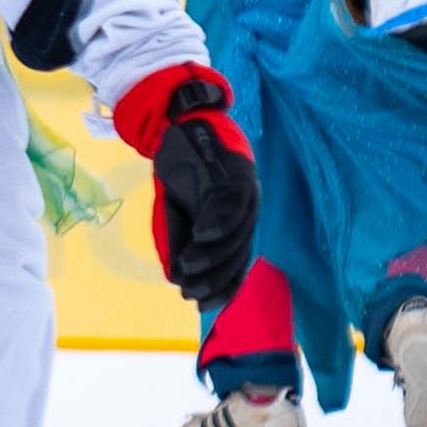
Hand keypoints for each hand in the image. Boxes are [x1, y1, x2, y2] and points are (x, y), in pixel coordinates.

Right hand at [116, 64, 262, 311]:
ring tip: (189, 271)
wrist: (183, 122)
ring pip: (234, 235)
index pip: (236, 261)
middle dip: (214, 278)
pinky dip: (215, 226)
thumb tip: (176, 276)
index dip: (223, 286)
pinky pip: (229, 207)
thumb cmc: (183, 166)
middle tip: (191, 294)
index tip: (202, 304)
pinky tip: (200, 240)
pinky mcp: (235, 175)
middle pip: (237, 253)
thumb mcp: (178, 208)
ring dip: (211, 257)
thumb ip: (180, 239)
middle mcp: (249, 209)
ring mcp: (245, 192)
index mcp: (239, 220)